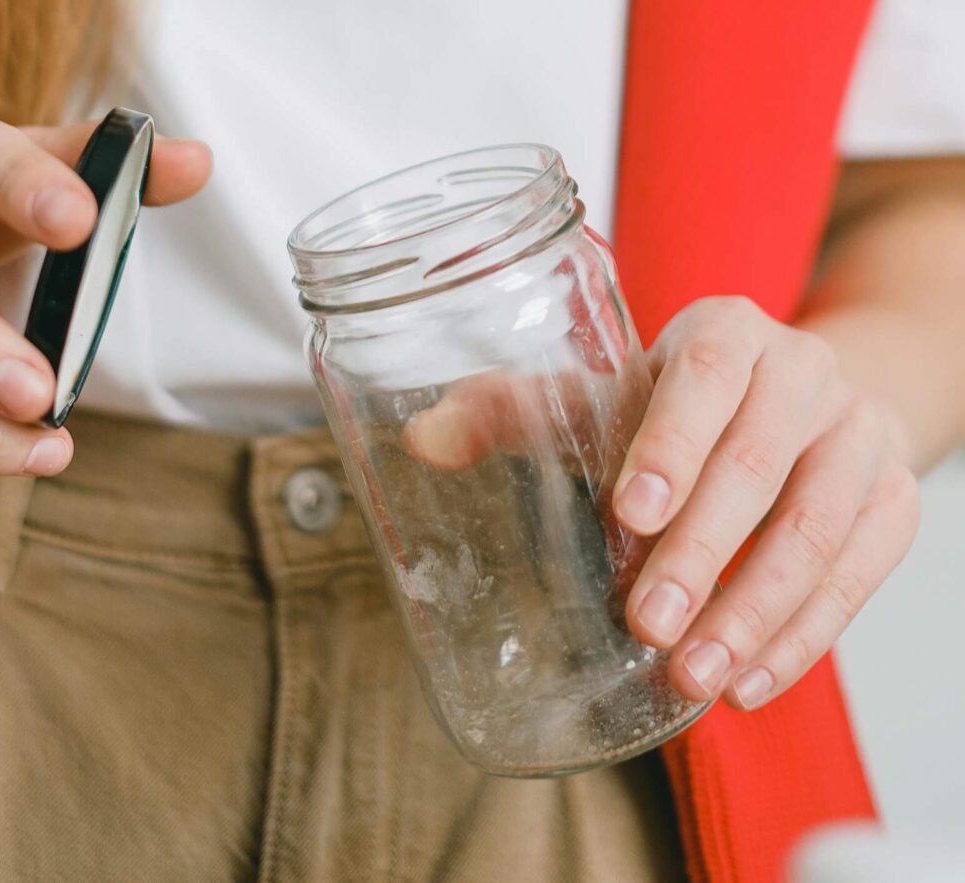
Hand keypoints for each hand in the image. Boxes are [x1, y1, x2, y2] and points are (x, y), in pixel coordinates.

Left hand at [405, 296, 919, 709]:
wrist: (798, 402)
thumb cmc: (677, 406)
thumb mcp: (602, 396)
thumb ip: (514, 412)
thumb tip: (420, 437)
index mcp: (726, 332)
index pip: (708, 374)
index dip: (672, 442)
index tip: (629, 515)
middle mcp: (805, 372)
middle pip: (759, 463)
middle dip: (701, 554)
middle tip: (647, 625)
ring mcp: (859, 435)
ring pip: (818, 528)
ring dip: (755, 612)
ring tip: (692, 676)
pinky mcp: (891, 500)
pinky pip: (861, 574)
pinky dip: (805, 635)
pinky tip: (748, 683)